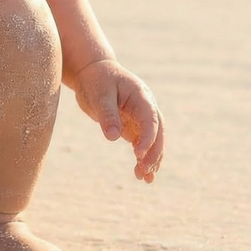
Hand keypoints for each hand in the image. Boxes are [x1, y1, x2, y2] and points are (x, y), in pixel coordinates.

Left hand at [74, 60, 164, 182]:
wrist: (92, 71)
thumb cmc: (96, 79)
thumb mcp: (99, 94)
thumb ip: (107, 114)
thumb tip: (113, 137)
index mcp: (142, 97)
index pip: (150, 120)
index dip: (147, 138)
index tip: (138, 154)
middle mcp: (146, 108)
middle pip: (157, 133)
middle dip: (153, 153)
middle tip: (144, 171)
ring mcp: (141, 118)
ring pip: (152, 141)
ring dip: (150, 159)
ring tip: (145, 178)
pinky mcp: (132, 126)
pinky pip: (141, 144)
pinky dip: (142, 157)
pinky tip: (140, 174)